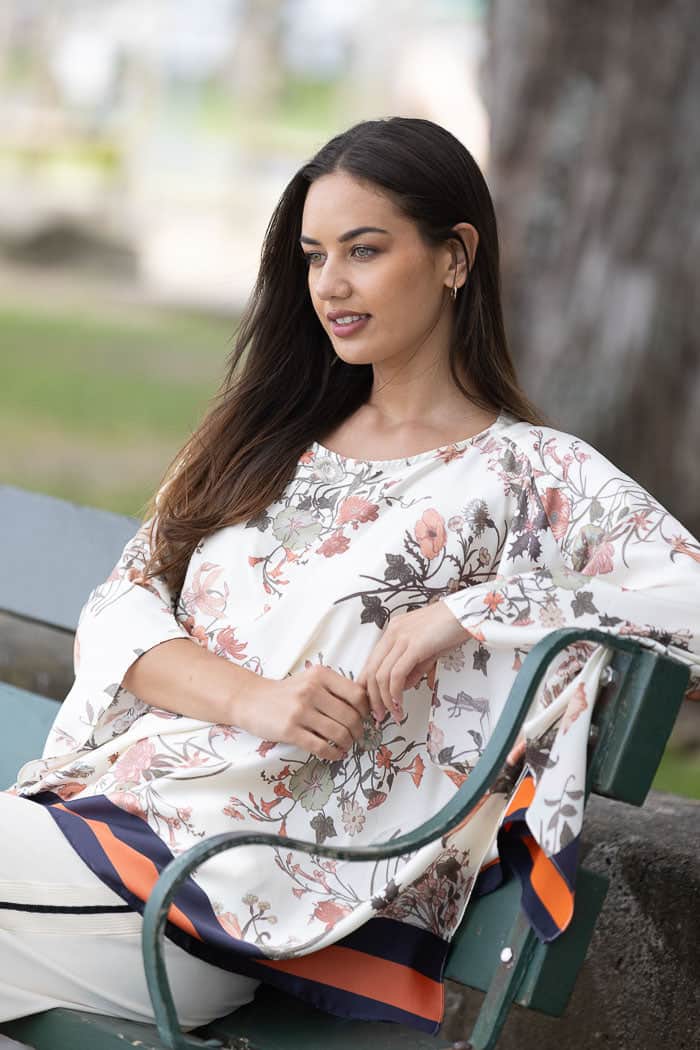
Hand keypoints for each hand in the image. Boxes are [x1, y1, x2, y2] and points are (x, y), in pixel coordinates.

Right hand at [232, 664, 369, 761]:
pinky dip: (333, 754)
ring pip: (338, 733)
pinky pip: (321, 747)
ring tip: (346, 745)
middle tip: (357, 736)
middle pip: (350, 717)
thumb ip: (335, 688)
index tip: (364, 718)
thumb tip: (366, 707)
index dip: (365, 710)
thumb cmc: (287, 692)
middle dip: (359, 731)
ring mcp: (300, 711)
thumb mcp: (311, 679)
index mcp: (321, 675)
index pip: (357, 695)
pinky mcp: (290, 730)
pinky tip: (335, 754)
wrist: (251, 699)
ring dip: (348, 743)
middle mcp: (312, 690)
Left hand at [357, 600, 469, 723]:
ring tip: (393, 714)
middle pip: (371, 671)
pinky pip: (396, 674)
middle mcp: (392, 632)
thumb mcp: (427, 650)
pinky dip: (395, 693)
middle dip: (373, 698)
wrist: (468, 613)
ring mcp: (401, 637)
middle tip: (379, 716)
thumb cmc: (451, 629)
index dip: (368, 686)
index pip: (371, 662)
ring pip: (381, 675)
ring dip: (385, 700)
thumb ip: (413, 668)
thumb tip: (402, 688)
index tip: (373, 704)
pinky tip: (400, 704)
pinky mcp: (414, 645)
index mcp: (393, 631)